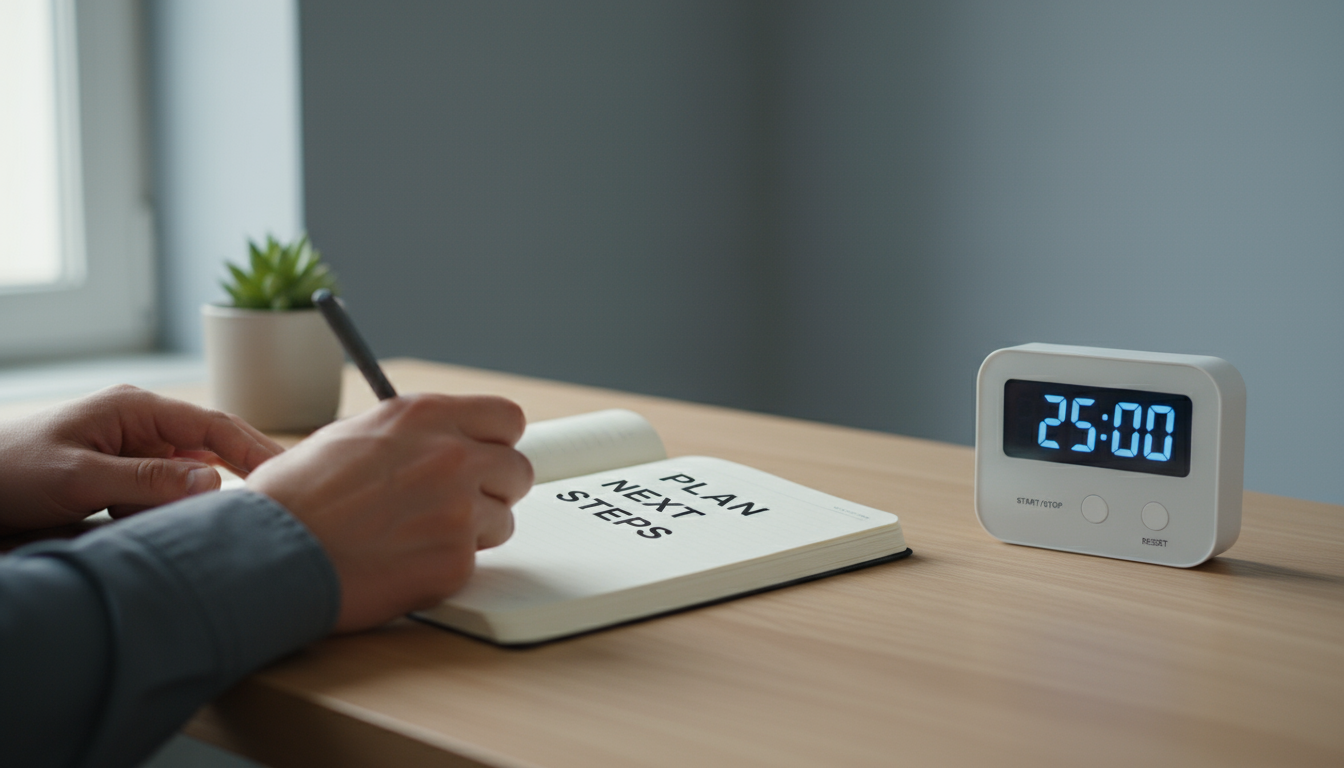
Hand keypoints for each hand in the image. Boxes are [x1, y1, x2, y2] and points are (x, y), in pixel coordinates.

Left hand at [0, 385, 284, 531]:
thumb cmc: (10, 473)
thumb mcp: (78, 478)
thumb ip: (147, 480)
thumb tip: (214, 481)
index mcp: (136, 409)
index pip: (214, 425)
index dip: (254, 449)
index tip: (288, 476)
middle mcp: (142, 425)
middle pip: (210, 450)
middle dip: (238, 478)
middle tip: (271, 510)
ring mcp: (134, 451)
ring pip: (188, 478)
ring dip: (194, 502)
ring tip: (203, 526)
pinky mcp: (124, 478)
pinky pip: (163, 495)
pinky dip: (168, 513)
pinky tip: (163, 529)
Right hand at [245, 393, 532, 631]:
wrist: (269, 555)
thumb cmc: (295, 500)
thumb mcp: (353, 436)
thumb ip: (411, 435)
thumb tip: (442, 440)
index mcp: (425, 415)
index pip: (507, 417)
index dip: (496, 441)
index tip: (485, 455)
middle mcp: (450, 454)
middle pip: (518, 469)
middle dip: (494, 488)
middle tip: (458, 504)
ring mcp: (459, 508)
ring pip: (504, 518)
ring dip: (474, 531)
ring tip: (417, 536)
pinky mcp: (456, 559)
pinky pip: (475, 561)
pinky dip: (447, 566)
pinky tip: (404, 562)